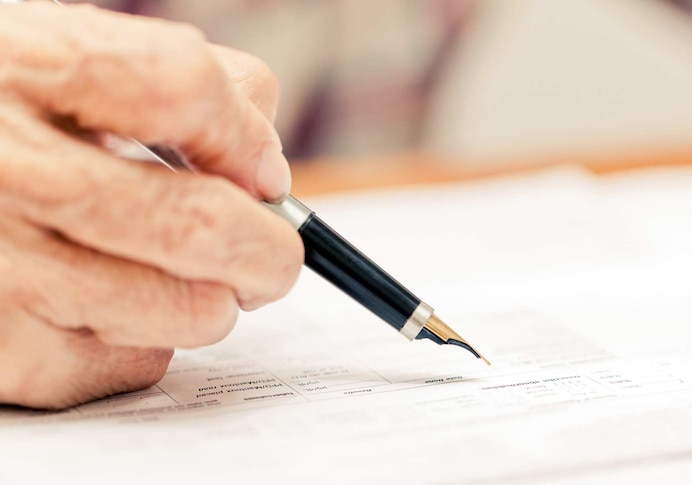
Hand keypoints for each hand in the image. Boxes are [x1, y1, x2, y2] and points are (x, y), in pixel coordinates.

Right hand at [0, 4, 301, 407]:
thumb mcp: (54, 61)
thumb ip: (168, 82)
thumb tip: (266, 165)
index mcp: (26, 68)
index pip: (182, 88)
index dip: (247, 137)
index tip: (266, 174)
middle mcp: (8, 169)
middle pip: (200, 224)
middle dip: (271, 250)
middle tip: (275, 255)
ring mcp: (1, 270)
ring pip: (191, 311)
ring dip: (214, 299)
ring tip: (177, 275)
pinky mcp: (1, 353)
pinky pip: (136, 362)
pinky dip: (146, 341)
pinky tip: (103, 305)